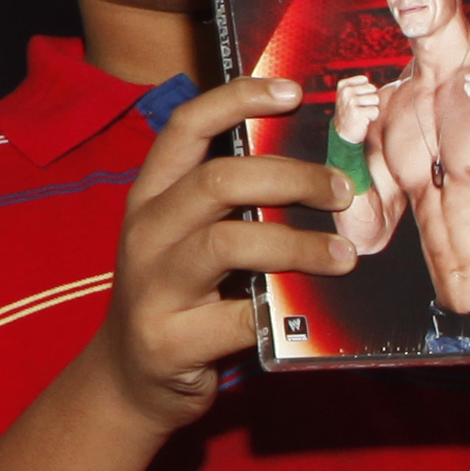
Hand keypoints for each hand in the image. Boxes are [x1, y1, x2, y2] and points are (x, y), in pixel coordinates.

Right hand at [91, 79, 355, 432]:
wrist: (126, 379)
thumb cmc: (175, 297)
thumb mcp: (184, 239)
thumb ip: (227, 207)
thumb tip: (316, 171)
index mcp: (150, 196)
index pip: (185, 126)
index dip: (237, 99)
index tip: (293, 92)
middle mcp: (145, 232)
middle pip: (217, 181)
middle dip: (291, 178)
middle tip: (341, 191)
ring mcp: (151, 286)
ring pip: (228, 243)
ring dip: (297, 244)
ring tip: (343, 255)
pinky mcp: (168, 339)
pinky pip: (238, 318)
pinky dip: (282, 313)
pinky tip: (311, 315)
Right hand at [333, 74, 381, 142]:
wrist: (343, 134)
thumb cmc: (352, 113)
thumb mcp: (351, 96)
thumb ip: (362, 86)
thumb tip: (399, 81)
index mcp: (343, 85)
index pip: (364, 80)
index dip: (366, 91)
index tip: (357, 100)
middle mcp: (345, 92)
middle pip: (371, 88)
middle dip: (370, 99)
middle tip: (360, 108)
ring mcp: (350, 102)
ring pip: (375, 99)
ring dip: (372, 108)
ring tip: (363, 114)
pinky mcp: (357, 113)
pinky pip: (375, 110)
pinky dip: (372, 117)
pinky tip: (364, 120)